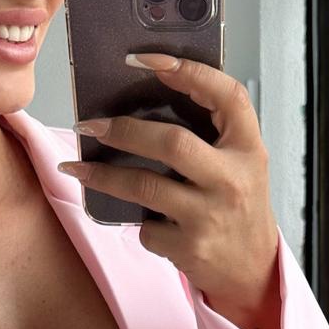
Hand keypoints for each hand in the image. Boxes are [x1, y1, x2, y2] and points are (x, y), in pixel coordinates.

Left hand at [57, 53, 280, 328]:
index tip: (145, 58)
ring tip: (76, 167)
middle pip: (171, 142)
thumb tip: (146, 100)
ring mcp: (210, 216)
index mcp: (248, 148)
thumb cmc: (239, 207)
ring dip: (103, 175)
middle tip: (89, 126)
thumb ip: (212, 134)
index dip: (188, 71)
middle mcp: (232, 180)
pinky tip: (138, 219)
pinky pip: (146, 226)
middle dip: (123, 131)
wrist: (252, 270)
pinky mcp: (189, 247)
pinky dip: (138, 221)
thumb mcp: (241, 164)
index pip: (226, 96)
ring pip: (144, 186)